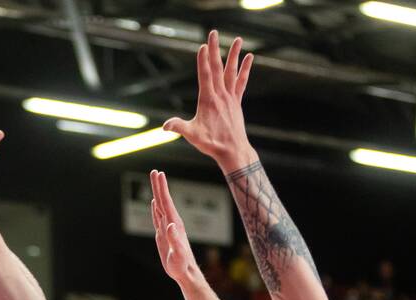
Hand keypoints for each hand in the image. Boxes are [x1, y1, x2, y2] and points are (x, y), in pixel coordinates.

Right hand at [149, 170, 199, 284]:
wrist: (185, 273)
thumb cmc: (182, 266)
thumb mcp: (178, 254)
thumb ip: (175, 240)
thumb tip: (170, 224)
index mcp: (174, 224)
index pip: (166, 202)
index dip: (162, 188)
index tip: (159, 174)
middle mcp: (172, 223)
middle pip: (163, 201)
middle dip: (158, 186)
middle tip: (154, 171)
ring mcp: (168, 228)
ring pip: (160, 206)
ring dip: (157, 194)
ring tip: (154, 182)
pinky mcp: (164, 234)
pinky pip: (158, 217)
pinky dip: (155, 208)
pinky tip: (154, 203)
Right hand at [164, 30, 253, 167]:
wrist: (233, 150)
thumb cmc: (211, 143)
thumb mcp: (193, 136)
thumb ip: (179, 127)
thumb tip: (165, 126)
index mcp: (208, 100)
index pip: (205, 76)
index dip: (203, 61)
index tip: (203, 46)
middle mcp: (221, 95)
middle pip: (217, 68)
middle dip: (214, 50)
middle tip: (213, 33)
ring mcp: (230, 97)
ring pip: (231, 71)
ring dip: (233, 54)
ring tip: (237, 39)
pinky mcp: (236, 101)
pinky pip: (241, 81)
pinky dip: (245, 69)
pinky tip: (249, 57)